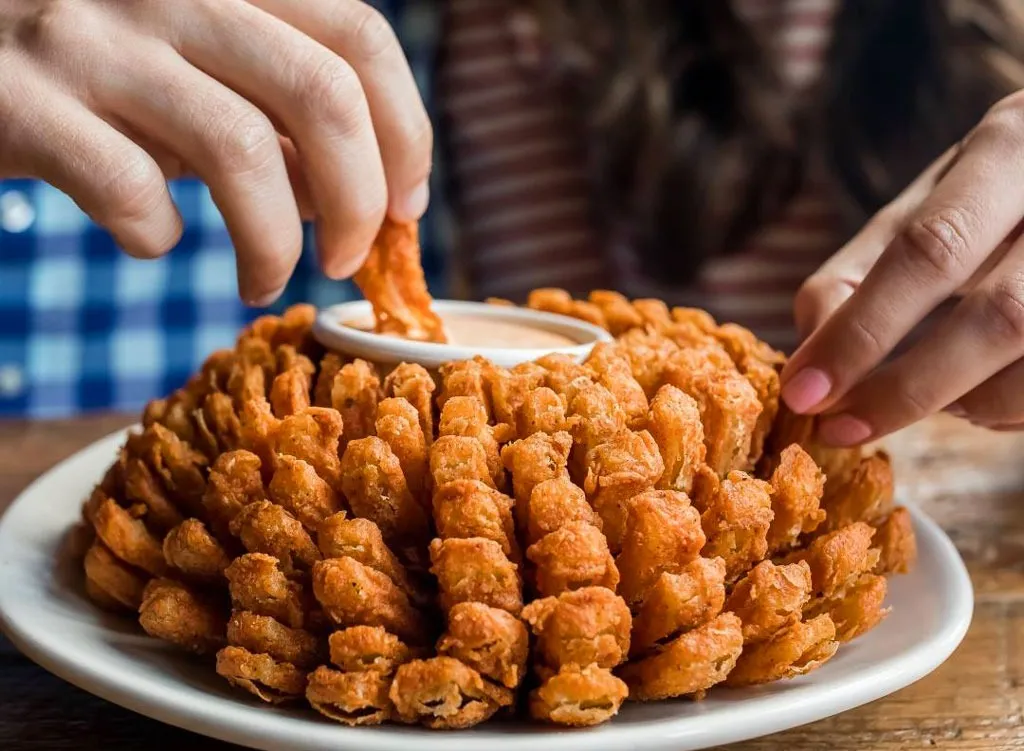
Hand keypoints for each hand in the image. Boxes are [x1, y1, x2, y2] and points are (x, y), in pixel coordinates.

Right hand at [0, 0, 431, 303]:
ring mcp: (92, 35)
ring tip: (264, 281)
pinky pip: (132, 191)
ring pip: (242, 148)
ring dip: (273, 243)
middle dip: (360, 202)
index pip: (361, 38)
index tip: (407, 208)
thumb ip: (277, 113)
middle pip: (324, 94)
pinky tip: (152, 239)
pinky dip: (158, 239)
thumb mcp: (199, 68)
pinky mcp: (23, 99)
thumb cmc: (96, 63)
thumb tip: (355, 194)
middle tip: (348, 259)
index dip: (406, 134)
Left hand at [782, 89, 1023, 443]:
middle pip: (999, 318)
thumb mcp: (922, 206)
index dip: (861, 332)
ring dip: (966, 403)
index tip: (803, 393)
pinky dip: (1005, 410)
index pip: (930, 251)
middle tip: (841, 428)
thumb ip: (854, 272)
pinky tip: (979, 394)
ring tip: (931, 397)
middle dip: (906, 389)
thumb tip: (808, 356)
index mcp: (1008, 149)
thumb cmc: (993, 193)